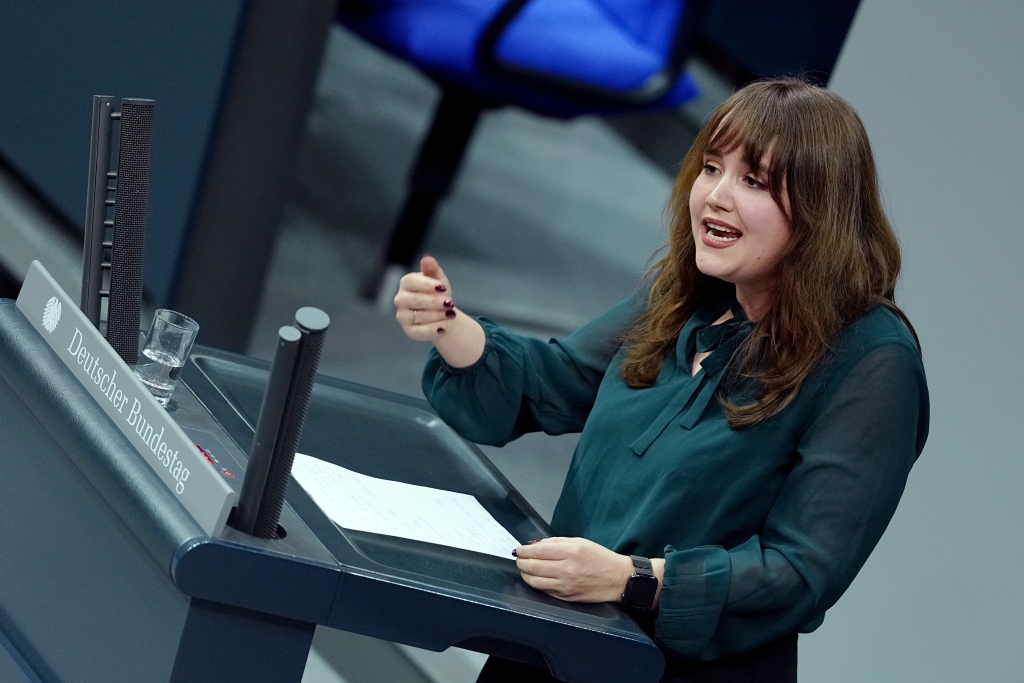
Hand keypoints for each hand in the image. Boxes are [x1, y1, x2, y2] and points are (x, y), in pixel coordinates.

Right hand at [394, 255, 454, 340]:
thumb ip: (432, 269)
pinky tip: (443, 327)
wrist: (442, 313)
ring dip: (438, 315)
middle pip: (415, 300)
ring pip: (419, 316)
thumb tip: (427, 258)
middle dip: (435, 302)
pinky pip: (419, 332)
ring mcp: (403, 316)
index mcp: (406, 283)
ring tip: (451, 314)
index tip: (443, 288)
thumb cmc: (438, 293)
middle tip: (451, 303)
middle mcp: (400, 299)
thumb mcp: (438, 279)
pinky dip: (432, 330)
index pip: (411, 282)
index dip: (427, 285)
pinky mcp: (409, 330)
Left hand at [514, 537, 634, 602]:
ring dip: (525, 574)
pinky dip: (536, 584)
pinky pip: (544, 591)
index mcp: (571, 552)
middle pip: (532, 567)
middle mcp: (567, 569)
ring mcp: (566, 586)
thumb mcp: (579, 542)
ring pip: (534, 581)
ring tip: (525, 568)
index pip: (538, 551)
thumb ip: (555, 542)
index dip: (523, 551)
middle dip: (521, 562)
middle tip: (519, 558)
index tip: (518, 549)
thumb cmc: (600, 558)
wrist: (618, 579)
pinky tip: (536, 578)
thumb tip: (534, 545)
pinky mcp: (566, 597)